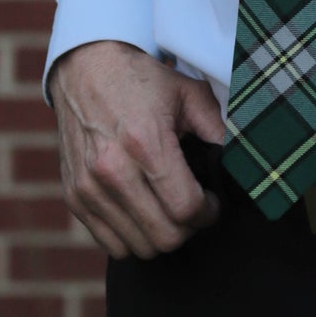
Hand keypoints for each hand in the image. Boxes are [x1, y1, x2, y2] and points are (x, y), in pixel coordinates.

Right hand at [50, 41, 226, 260]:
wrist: (84, 68)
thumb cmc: (139, 80)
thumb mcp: (188, 93)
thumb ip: (218, 129)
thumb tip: (241, 162)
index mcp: (145, 142)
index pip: (185, 208)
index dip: (209, 212)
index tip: (212, 202)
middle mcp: (112, 169)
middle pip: (164, 236)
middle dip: (188, 227)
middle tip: (193, 206)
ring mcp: (89, 187)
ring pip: (139, 247)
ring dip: (161, 234)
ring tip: (167, 208)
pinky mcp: (74, 196)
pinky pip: (111, 244)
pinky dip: (133, 237)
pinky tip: (142, 211)